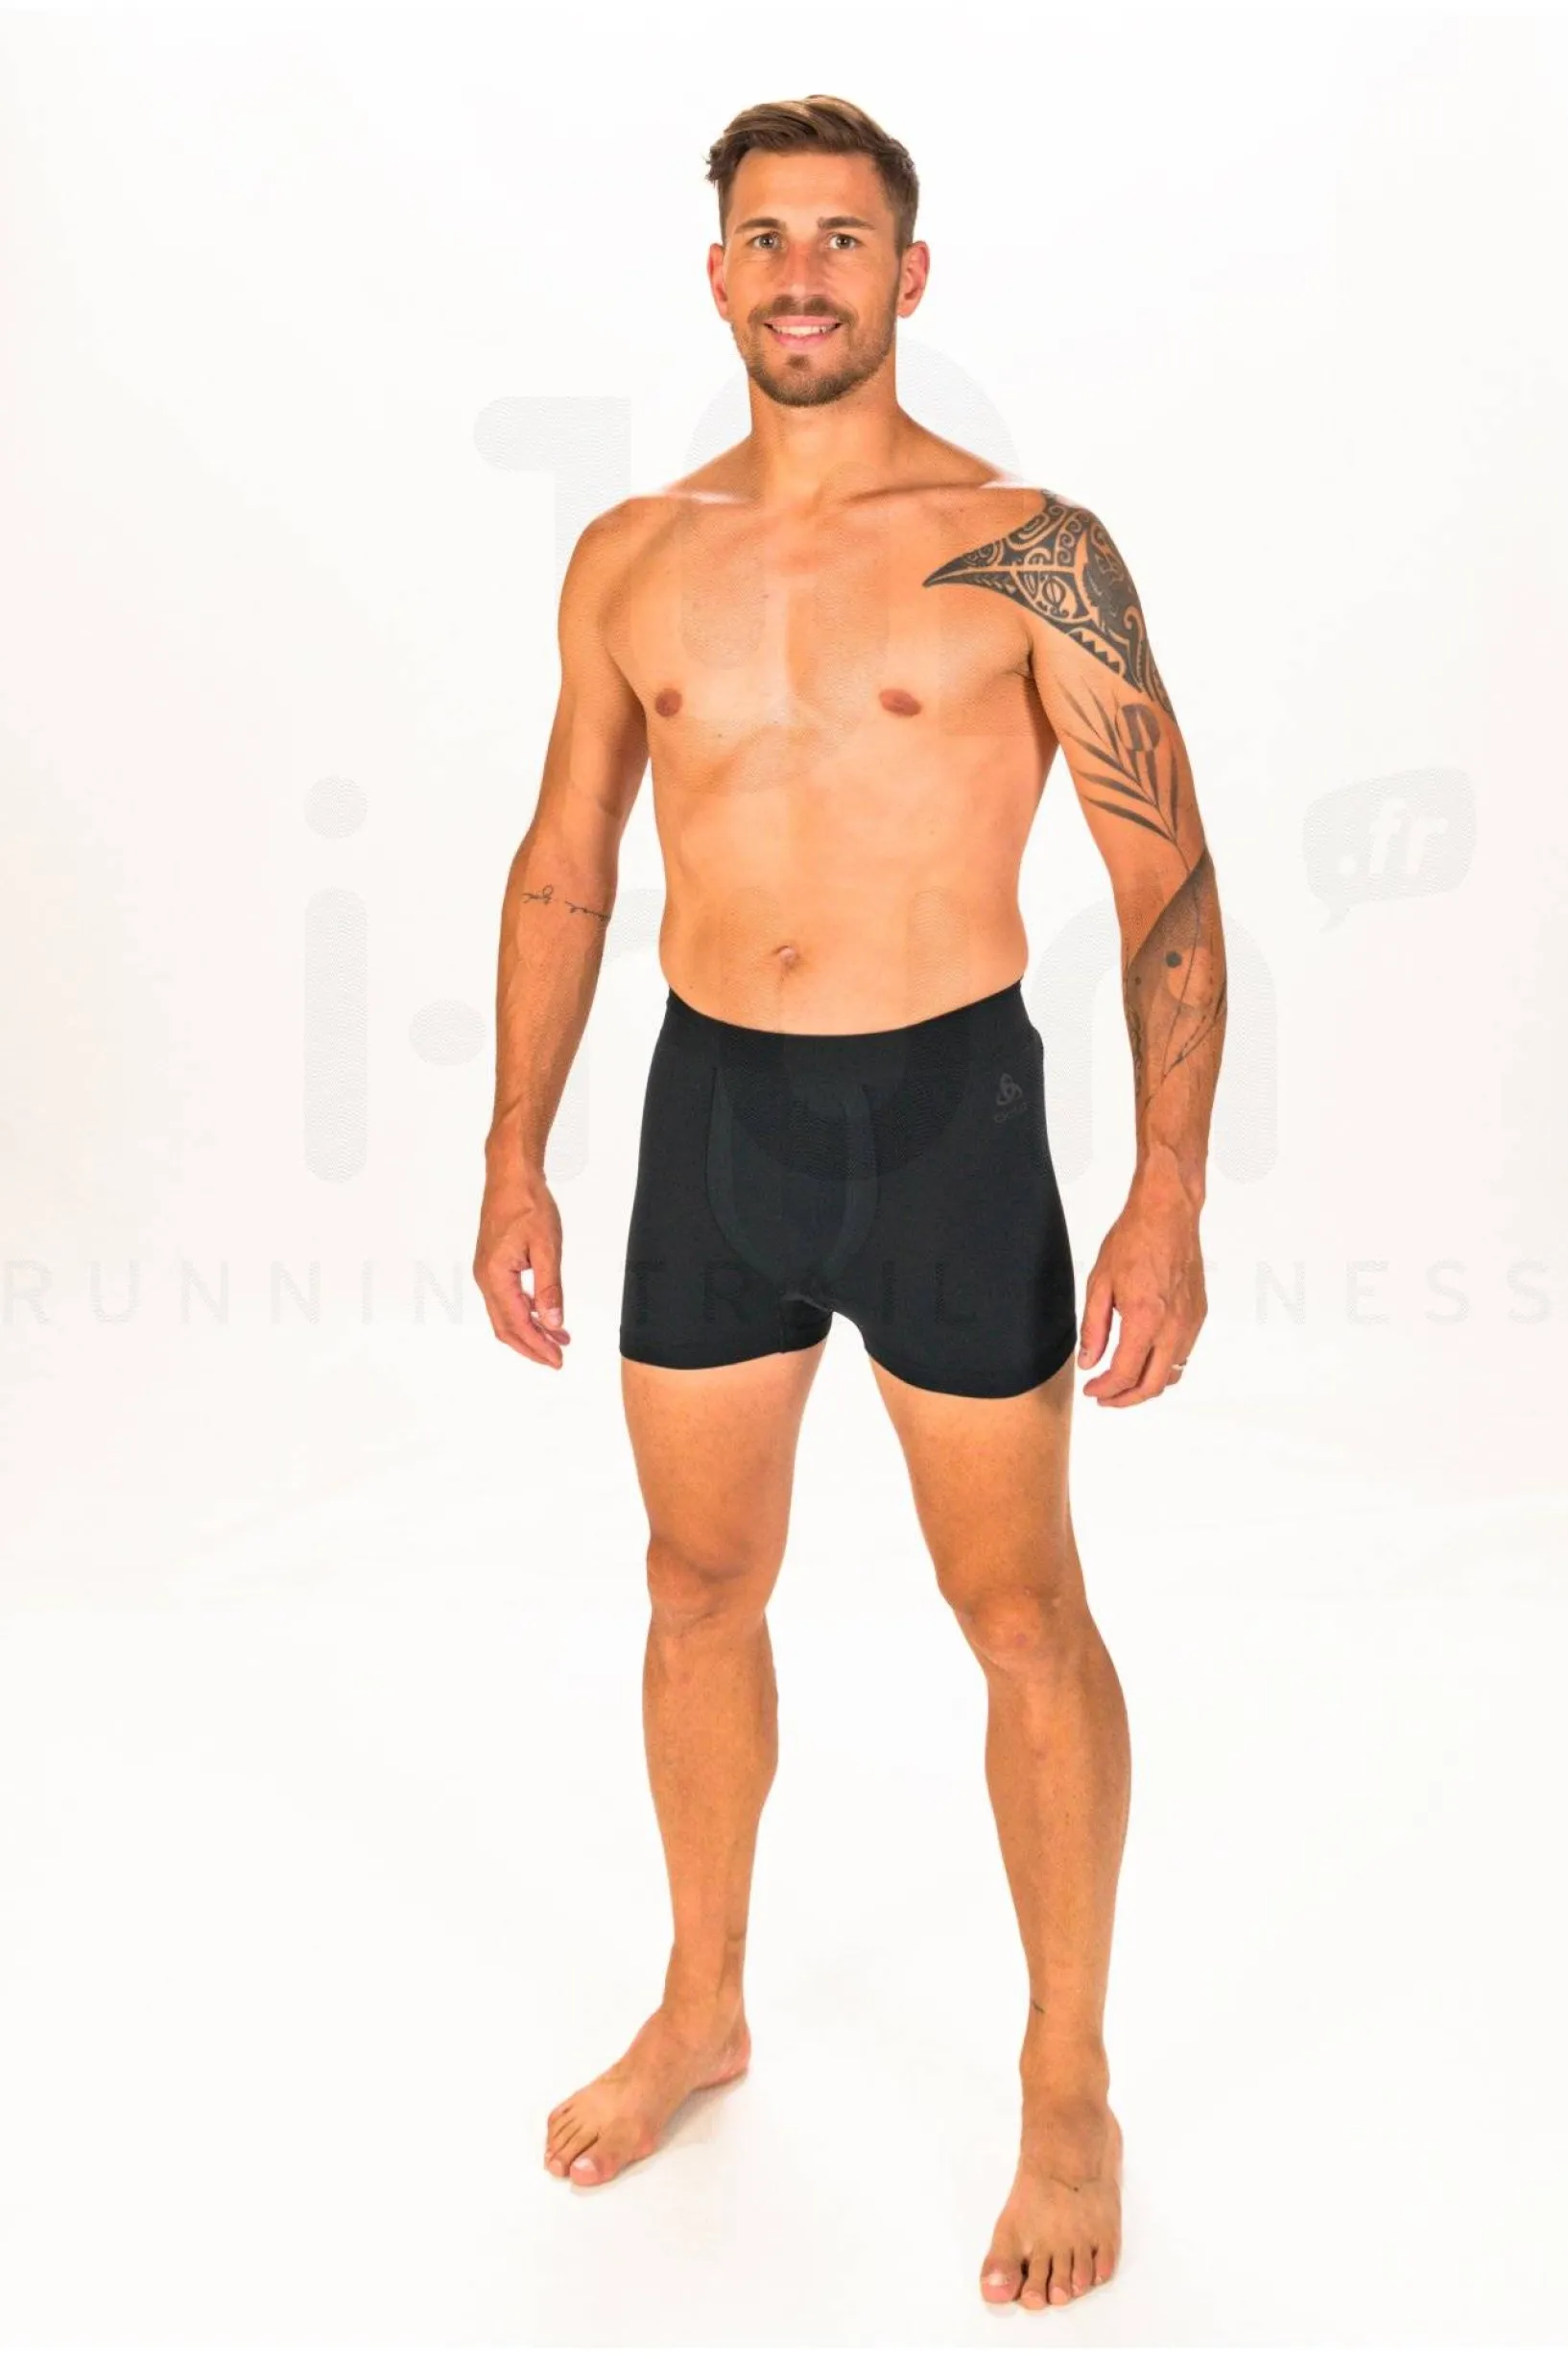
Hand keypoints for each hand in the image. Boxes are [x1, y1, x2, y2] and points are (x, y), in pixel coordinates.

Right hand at [473, 1163, 571, 1369]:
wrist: (510, 1176)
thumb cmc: (528, 1204)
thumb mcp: (547, 1247)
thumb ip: (550, 1288)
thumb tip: (553, 1323)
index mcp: (495, 1276)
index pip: (517, 1324)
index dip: (538, 1346)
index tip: (558, 1360)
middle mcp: (485, 1278)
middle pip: (505, 1327)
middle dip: (532, 1346)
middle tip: (557, 1359)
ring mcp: (486, 1272)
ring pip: (505, 1315)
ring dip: (530, 1330)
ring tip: (558, 1339)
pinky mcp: (492, 1265)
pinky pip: (506, 1299)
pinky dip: (525, 1312)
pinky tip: (544, 1314)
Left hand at [1076, 1180, 1205, 1405]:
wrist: (1168, 1214)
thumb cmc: (1133, 1240)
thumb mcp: (1099, 1283)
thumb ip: (1093, 1329)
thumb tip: (1089, 1362)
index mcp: (1145, 1319)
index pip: (1125, 1374)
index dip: (1105, 1389)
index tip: (1091, 1390)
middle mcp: (1174, 1326)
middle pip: (1152, 1385)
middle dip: (1125, 1398)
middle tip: (1104, 1397)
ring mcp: (1191, 1323)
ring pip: (1172, 1374)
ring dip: (1146, 1385)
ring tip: (1122, 1382)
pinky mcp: (1199, 1315)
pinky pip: (1183, 1354)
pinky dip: (1163, 1366)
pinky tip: (1144, 1358)